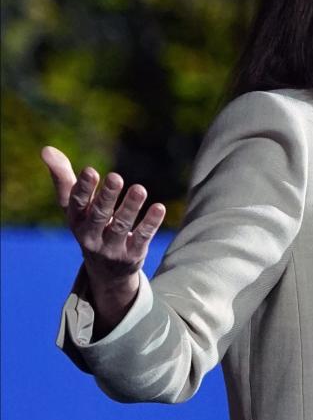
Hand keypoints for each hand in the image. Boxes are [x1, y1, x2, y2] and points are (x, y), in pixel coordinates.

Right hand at [41, 146, 165, 329]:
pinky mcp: (132, 255)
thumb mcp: (75, 206)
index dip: (83, 188)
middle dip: (107, 197)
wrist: (106, 270)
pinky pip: (142, 238)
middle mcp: (91, 236)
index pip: (77, 204)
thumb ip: (63, 178)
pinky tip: (159, 207)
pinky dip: (150, 223)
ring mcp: (111, 248)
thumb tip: (46, 149)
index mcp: (76, 220)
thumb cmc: (89, 225)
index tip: (90, 170)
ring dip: (131, 207)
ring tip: (139, 189)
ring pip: (122, 227)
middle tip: (115, 177)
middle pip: (99, 215)